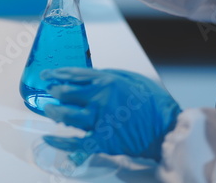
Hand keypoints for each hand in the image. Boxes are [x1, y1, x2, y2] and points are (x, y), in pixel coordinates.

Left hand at [41, 68, 181, 160]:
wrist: (167, 128)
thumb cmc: (153, 102)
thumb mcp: (133, 77)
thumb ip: (110, 74)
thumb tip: (91, 74)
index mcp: (107, 81)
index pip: (74, 75)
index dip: (57, 74)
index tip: (47, 74)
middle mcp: (99, 99)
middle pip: (66, 93)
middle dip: (54, 91)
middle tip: (50, 91)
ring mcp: (99, 120)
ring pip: (66, 115)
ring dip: (54, 111)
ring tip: (49, 110)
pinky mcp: (102, 141)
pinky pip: (75, 142)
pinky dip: (59, 141)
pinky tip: (49, 137)